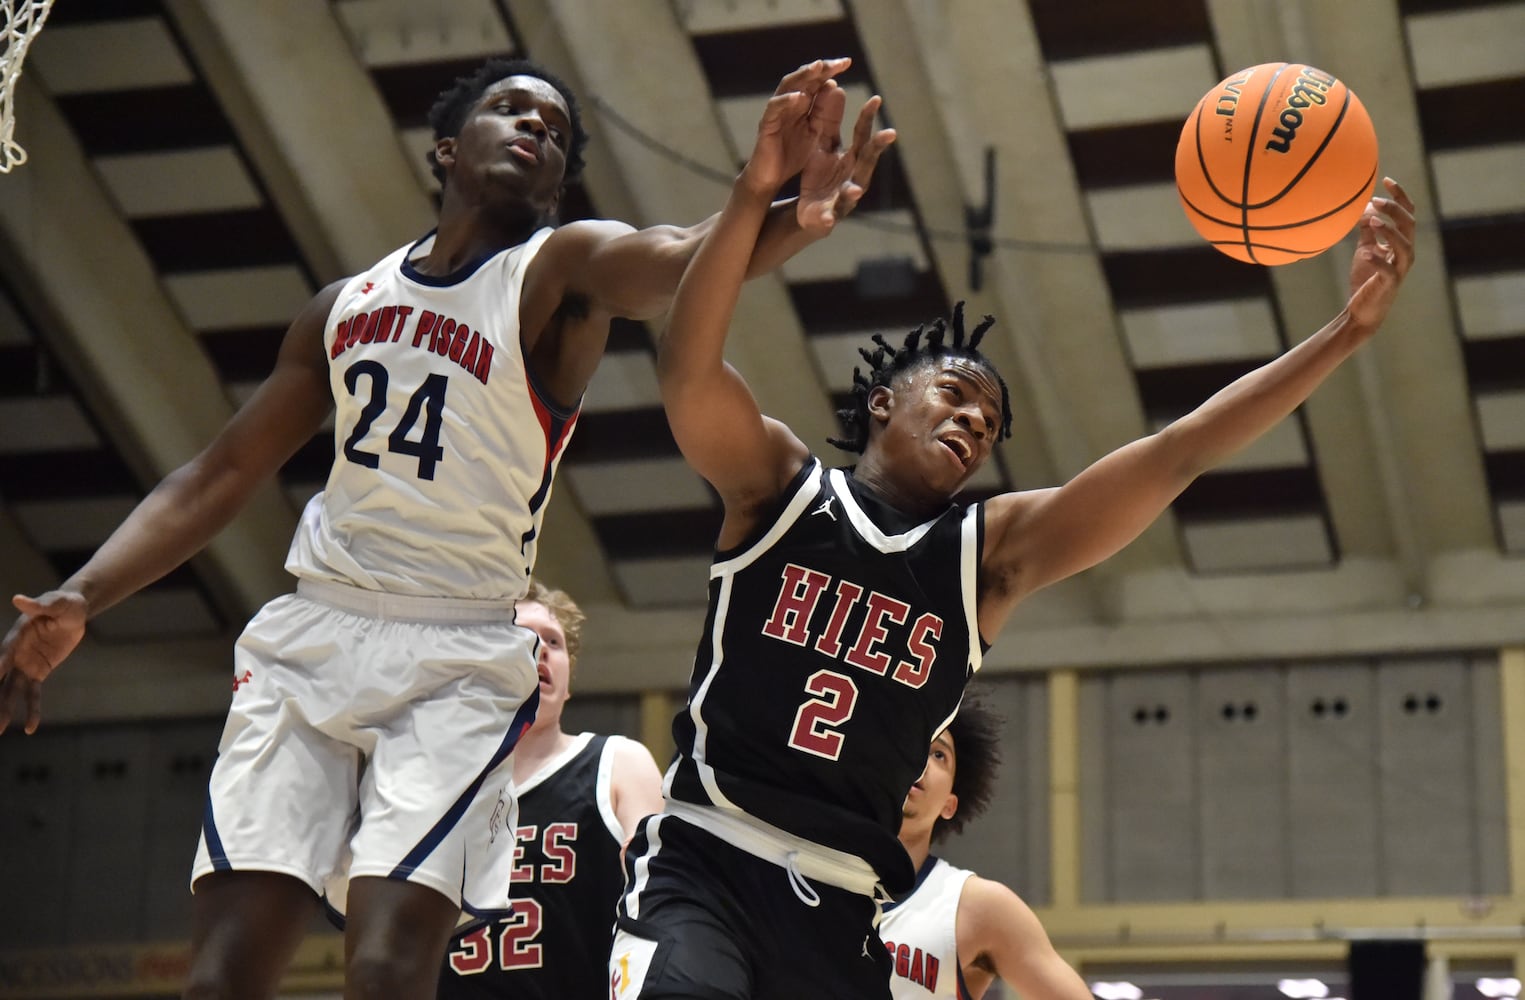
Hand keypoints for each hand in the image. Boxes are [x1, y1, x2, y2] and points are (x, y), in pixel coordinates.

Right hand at [0, 590, 87, 733]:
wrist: (73, 612)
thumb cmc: (64, 604)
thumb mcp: (57, 603)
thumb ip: (39, 605)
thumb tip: (19, 599)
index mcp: (17, 636)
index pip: (4, 653)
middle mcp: (16, 653)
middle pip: (2, 678)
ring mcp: (25, 664)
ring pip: (12, 690)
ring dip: (5, 709)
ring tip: (0, 729)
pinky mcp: (38, 672)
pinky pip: (33, 694)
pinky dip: (32, 709)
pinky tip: (31, 728)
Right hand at [741, 58, 852, 195]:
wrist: (772, 179)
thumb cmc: (791, 155)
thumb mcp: (814, 132)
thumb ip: (823, 112)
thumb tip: (835, 87)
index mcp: (802, 104)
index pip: (816, 81)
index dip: (829, 70)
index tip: (847, 62)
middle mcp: (788, 103)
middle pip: (803, 79)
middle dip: (820, 69)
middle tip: (838, 63)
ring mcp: (776, 112)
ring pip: (787, 87)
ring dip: (803, 76)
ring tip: (818, 68)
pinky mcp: (766, 125)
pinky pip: (775, 108)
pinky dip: (786, 101)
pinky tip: (799, 97)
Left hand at [797, 91, 896, 235]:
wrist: (809, 211)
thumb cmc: (821, 176)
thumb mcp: (824, 145)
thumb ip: (830, 122)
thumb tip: (836, 87)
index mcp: (853, 159)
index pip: (863, 135)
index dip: (869, 119)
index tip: (876, 99)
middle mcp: (855, 177)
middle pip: (867, 161)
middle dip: (877, 149)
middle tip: (890, 134)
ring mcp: (844, 198)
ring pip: (852, 192)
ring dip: (854, 191)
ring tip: (855, 190)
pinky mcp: (829, 216)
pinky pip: (828, 217)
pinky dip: (827, 218)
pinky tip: (827, 219)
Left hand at [1346, 177, 1415, 330]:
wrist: (1362, 310)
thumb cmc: (1366, 278)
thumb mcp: (1365, 248)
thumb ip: (1367, 230)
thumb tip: (1364, 207)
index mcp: (1401, 241)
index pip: (1407, 213)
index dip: (1399, 196)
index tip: (1386, 179)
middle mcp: (1406, 253)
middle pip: (1409, 225)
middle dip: (1394, 210)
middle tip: (1375, 200)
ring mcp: (1400, 268)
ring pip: (1404, 245)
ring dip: (1390, 231)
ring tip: (1373, 221)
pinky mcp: (1390, 284)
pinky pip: (1388, 269)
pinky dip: (1378, 259)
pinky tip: (1365, 252)